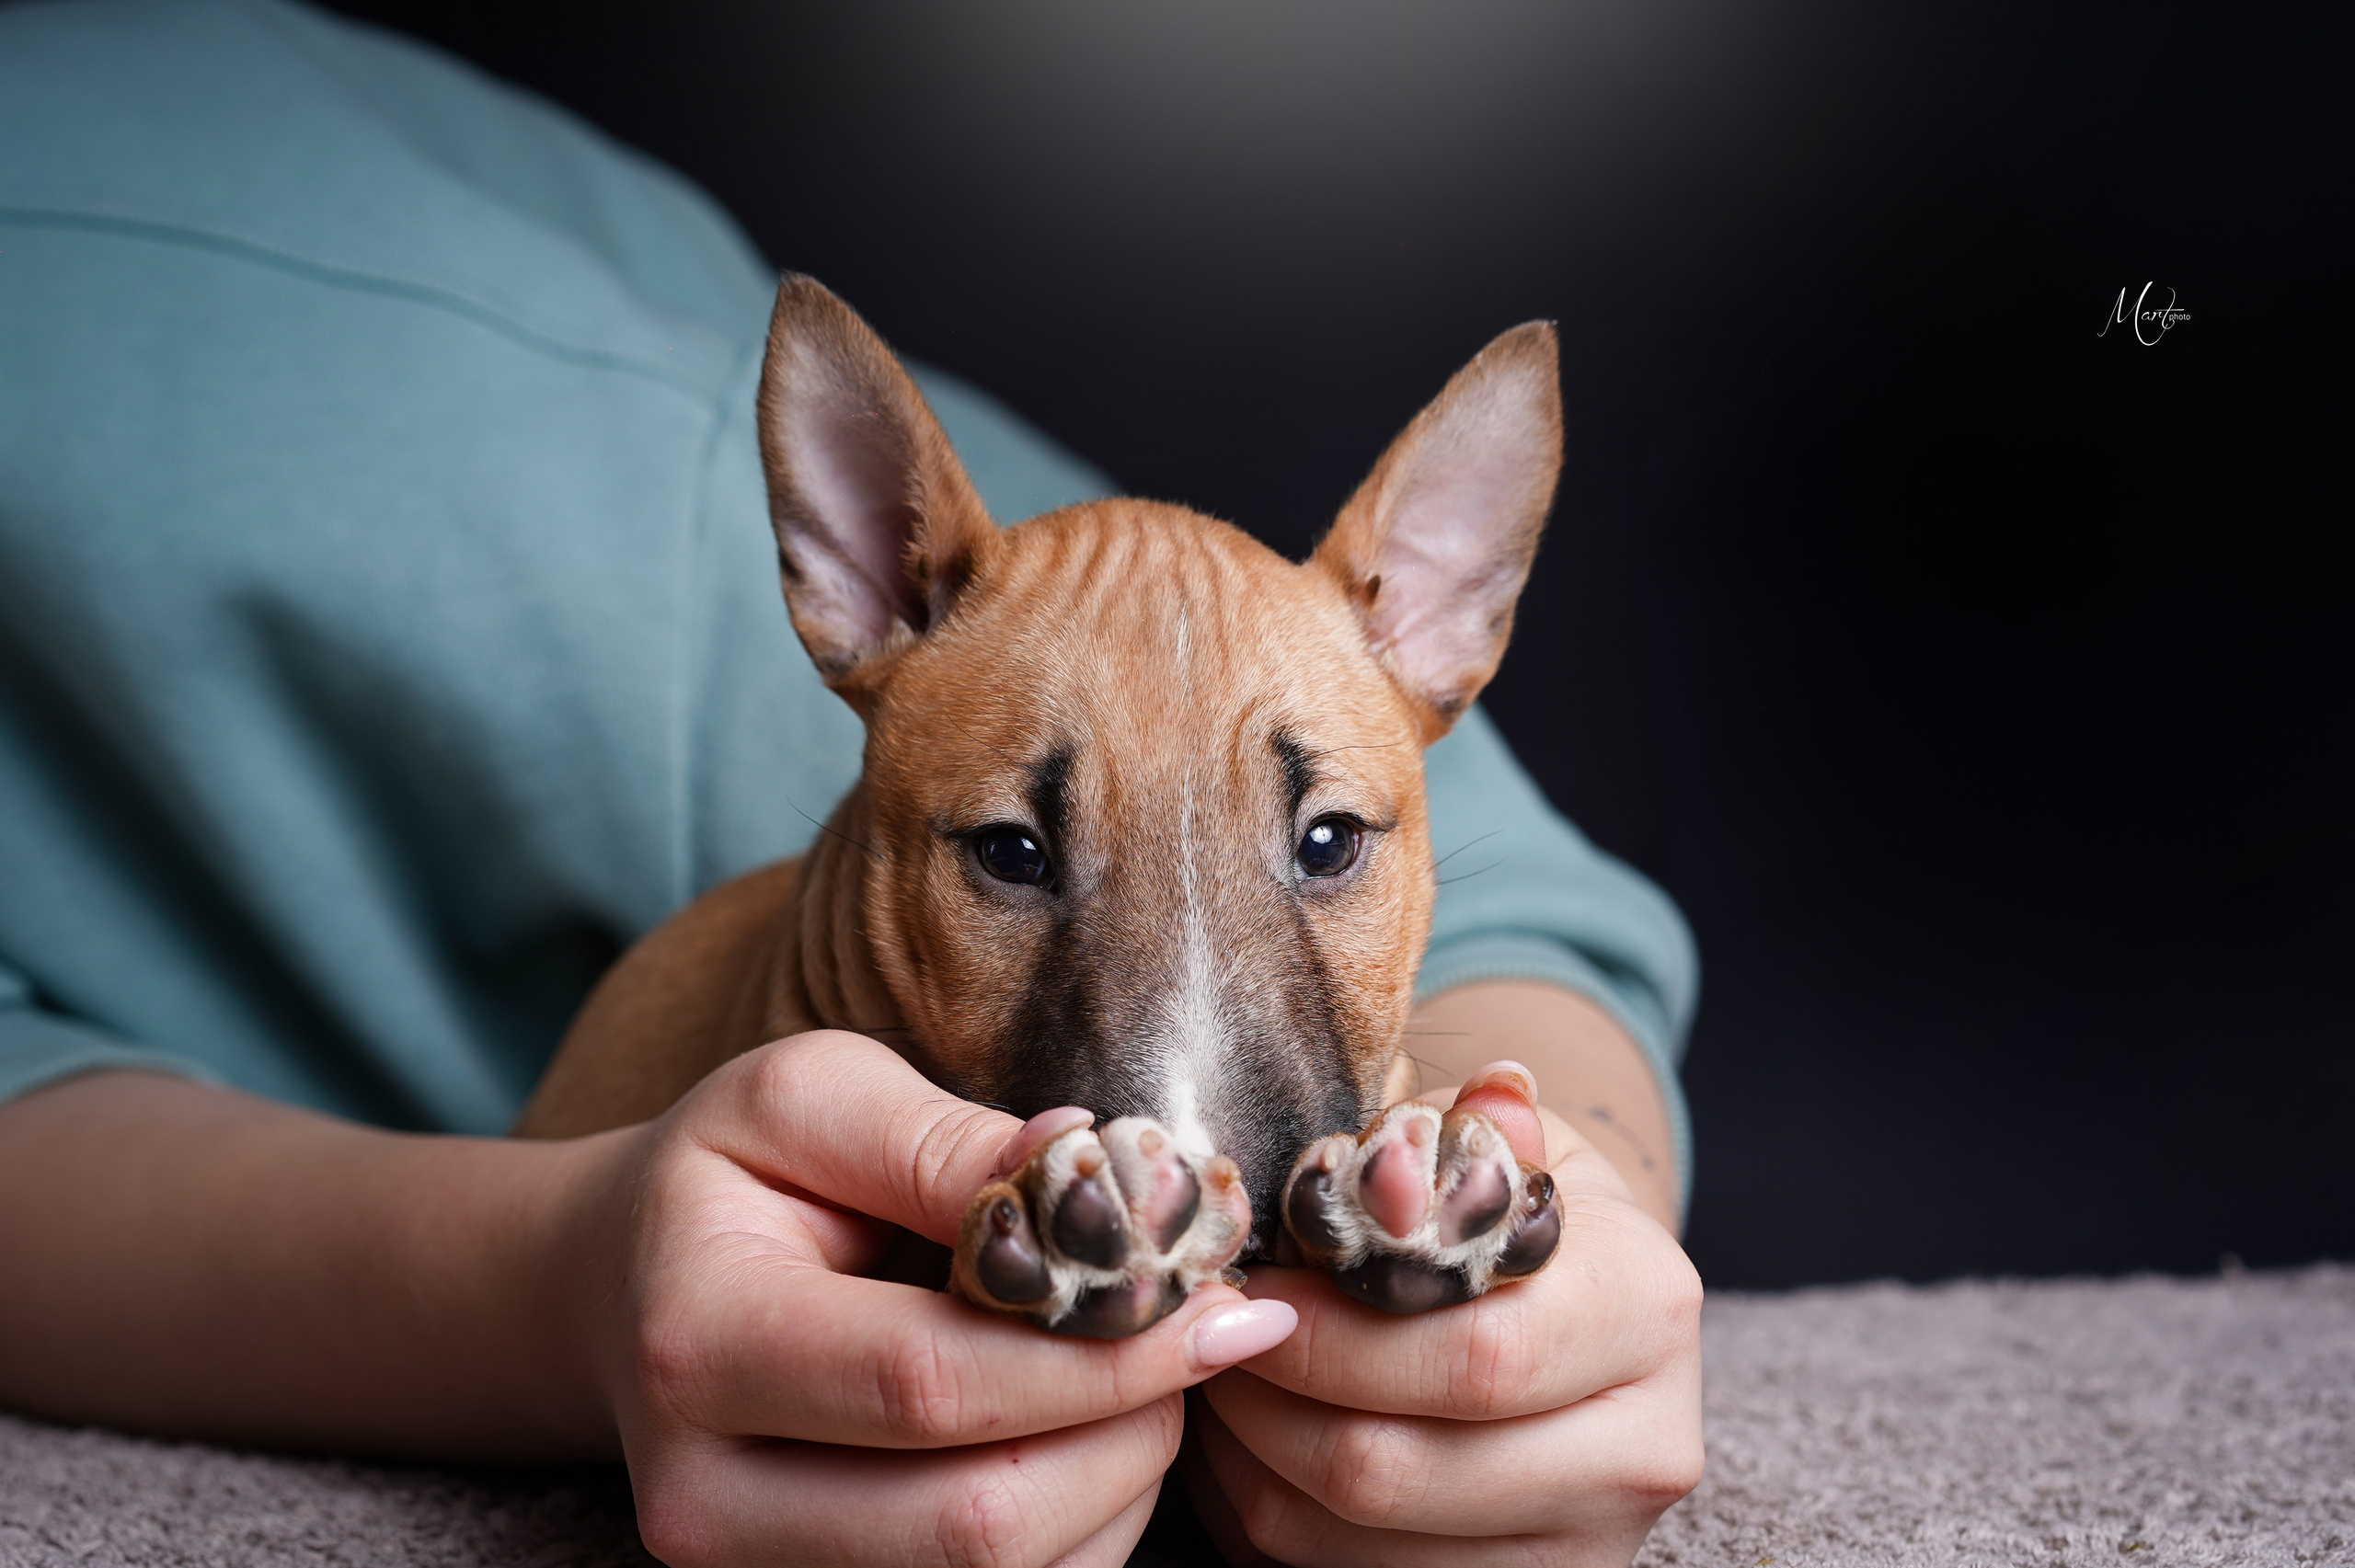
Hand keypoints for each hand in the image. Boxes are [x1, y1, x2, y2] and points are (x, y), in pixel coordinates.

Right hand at [565, 1029, 1299, 1567]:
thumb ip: (940, 1138)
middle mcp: (707, 1499)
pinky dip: (1089, 1525)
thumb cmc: (732, 1179)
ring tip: (1148, 1367)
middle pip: (980, 1519)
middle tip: (1207, 1333)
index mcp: (702, 1344)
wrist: (623, 1292)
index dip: (1099, 1350)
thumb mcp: (805, 1097)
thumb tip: (1095, 1169)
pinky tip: (1096, 1429)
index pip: (933, 1382)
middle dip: (1132, 1425)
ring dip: (1124, 1480)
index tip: (1222, 1298)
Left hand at [1181, 1065, 1702, 1565]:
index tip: (1256, 1291)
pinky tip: (1249, 1439)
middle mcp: (1639, 1448)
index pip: (1474, 1356)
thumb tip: (1387, 1171)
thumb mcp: (1485, 1141)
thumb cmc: (1510, 1204)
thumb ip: (1434, 1143)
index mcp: (1645, 1308)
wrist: (1581, 1298)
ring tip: (1221, 1378)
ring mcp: (1588, 1543)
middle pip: (1400, 1468)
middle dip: (1270, 1401)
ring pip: (1356, 1539)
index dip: (1333, 1336)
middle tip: (1209, 1337)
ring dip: (1253, 1462)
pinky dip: (1272, 1509)